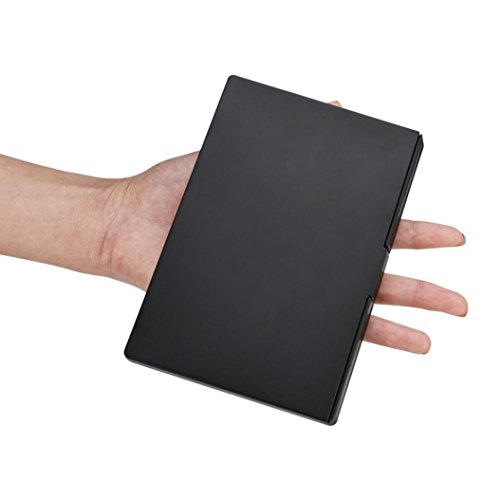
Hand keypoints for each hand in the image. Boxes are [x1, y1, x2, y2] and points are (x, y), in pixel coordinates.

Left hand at [100, 153, 466, 354]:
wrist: (131, 222)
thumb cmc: (178, 191)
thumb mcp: (239, 156)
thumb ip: (286, 139)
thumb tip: (333, 107)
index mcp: (301, 228)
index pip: (364, 233)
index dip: (407, 235)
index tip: (444, 237)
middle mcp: (296, 263)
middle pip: (366, 277)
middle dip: (418, 288)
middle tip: (458, 302)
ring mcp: (278, 293)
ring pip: (342, 314)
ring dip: (388, 326)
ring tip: (427, 339)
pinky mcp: (254, 313)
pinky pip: (297, 335)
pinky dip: (331, 345)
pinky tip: (358, 354)